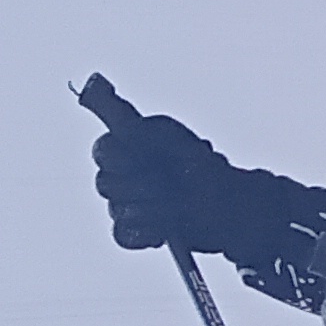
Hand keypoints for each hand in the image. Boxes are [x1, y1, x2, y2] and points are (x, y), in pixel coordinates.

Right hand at [94, 112, 313, 261]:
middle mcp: (121, 175)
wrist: (226, 206)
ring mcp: (123, 204)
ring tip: (175, 206)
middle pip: (105, 183)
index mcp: (127, 148)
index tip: (139, 159)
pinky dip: (143, 234)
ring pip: (116, 210)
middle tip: (166, 185)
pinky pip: (123, 235)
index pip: (103, 151)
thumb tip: (99, 89)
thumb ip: (132, 119)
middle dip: (139, 185)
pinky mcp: (133, 231)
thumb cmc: (199, 166)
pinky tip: (163, 230)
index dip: (119, 157)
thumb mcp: (172, 137)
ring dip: (148, 208)